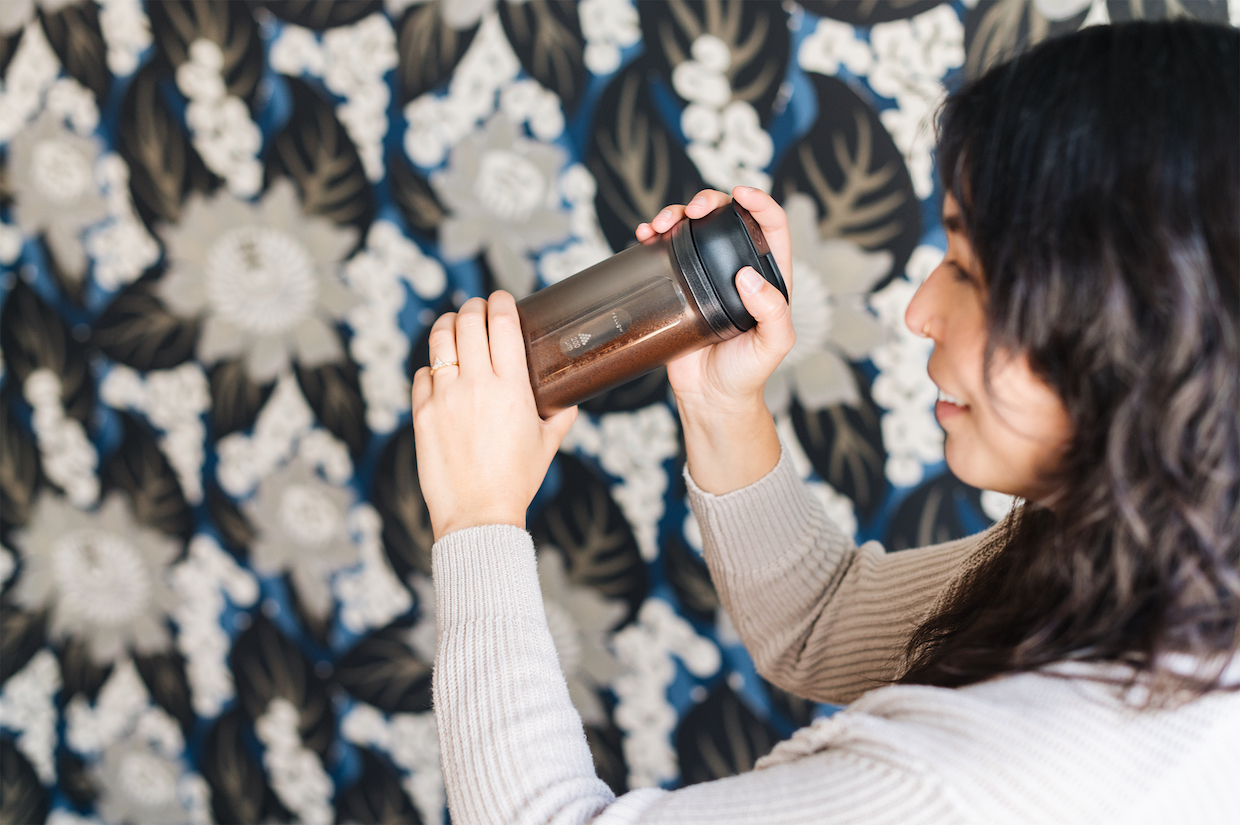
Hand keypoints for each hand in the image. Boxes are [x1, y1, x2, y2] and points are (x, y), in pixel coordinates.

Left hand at [411, 292, 577, 539]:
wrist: (479, 514)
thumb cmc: (515, 481)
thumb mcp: (548, 445)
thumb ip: (560, 416)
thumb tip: (568, 401)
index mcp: (511, 388)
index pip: (502, 323)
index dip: (501, 302)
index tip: (501, 298)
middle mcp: (476, 385)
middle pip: (468, 322)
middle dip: (473, 307)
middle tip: (477, 308)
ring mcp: (445, 397)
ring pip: (439, 340)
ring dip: (447, 324)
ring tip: (453, 323)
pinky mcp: (422, 413)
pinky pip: (422, 375)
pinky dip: (431, 367)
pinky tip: (438, 371)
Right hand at [635, 186, 794, 415]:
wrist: (710, 398)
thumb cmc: (748, 373)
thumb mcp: (773, 346)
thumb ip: (773, 313)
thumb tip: (749, 278)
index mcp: (767, 276)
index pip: (770, 226)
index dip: (760, 202)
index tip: (742, 194)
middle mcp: (736, 268)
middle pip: (726, 217)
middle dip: (709, 201)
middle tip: (694, 211)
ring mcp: (705, 275)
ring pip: (693, 228)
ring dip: (676, 213)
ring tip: (661, 223)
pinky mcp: (678, 286)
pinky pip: (666, 252)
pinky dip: (654, 236)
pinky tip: (646, 235)